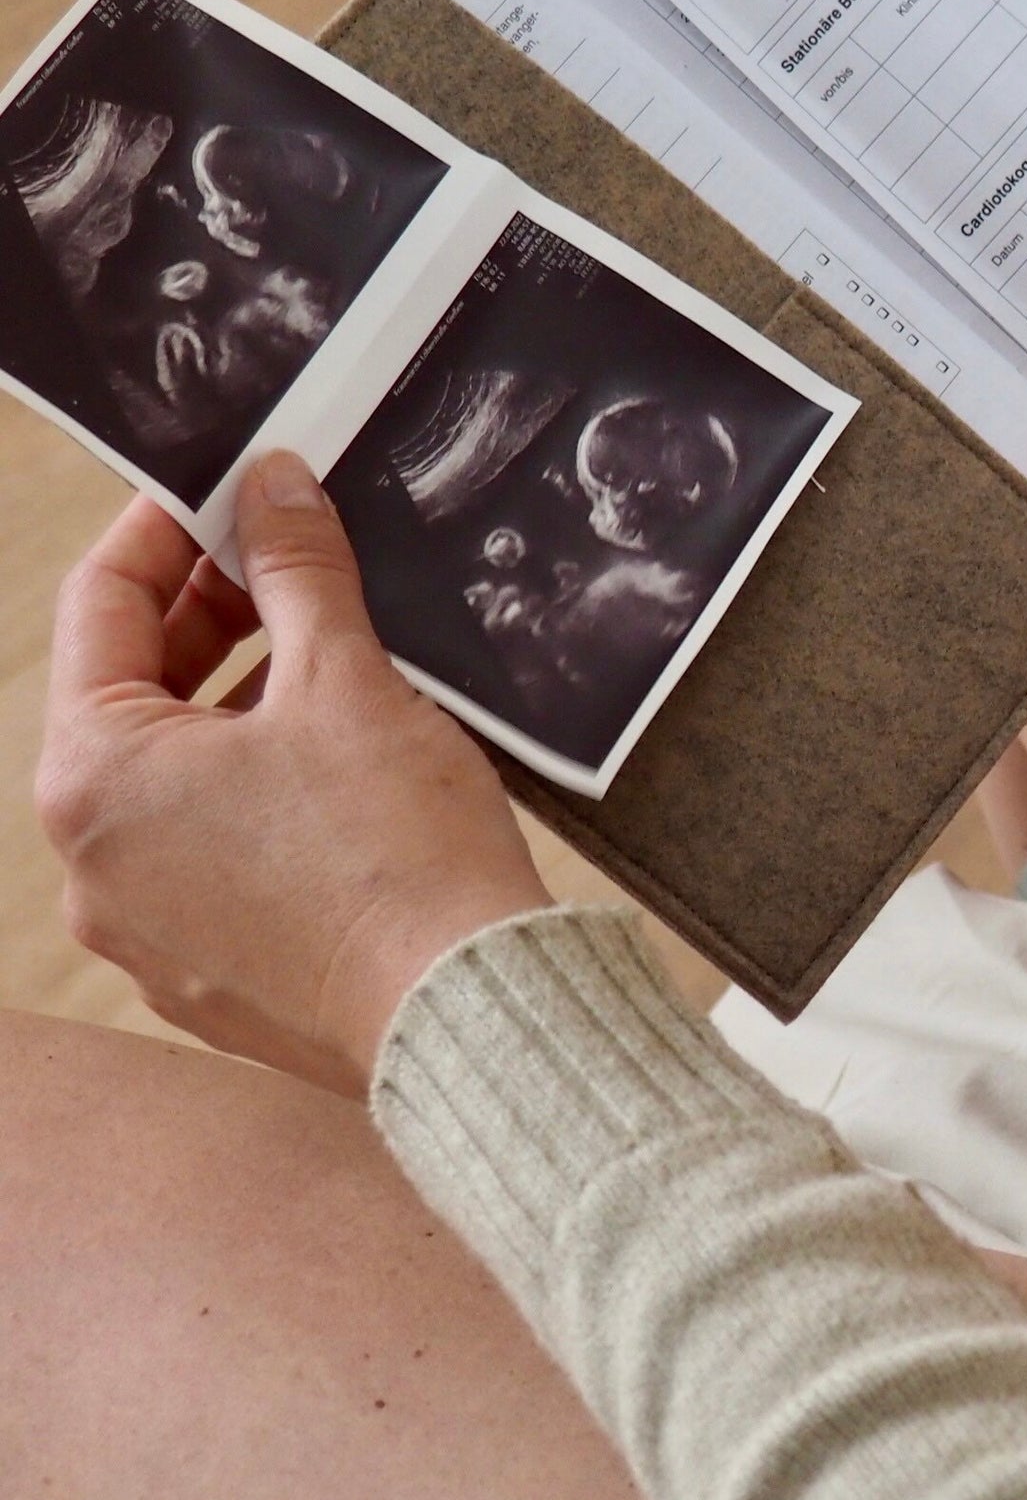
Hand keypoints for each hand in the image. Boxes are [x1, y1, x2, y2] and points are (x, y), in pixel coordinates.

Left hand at [37, 453, 551, 1095]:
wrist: (463, 1011)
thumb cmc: (396, 855)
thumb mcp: (347, 682)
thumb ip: (297, 571)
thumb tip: (274, 487)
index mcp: (95, 777)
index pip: (103, 605)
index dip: (169, 530)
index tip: (231, 493)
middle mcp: (90, 862)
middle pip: (133, 693)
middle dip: (214, 619)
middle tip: (292, 563)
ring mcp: (143, 929)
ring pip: (174, 777)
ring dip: (240, 707)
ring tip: (334, 666)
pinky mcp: (204, 975)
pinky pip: (208, 852)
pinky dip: (257, 793)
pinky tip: (340, 771)